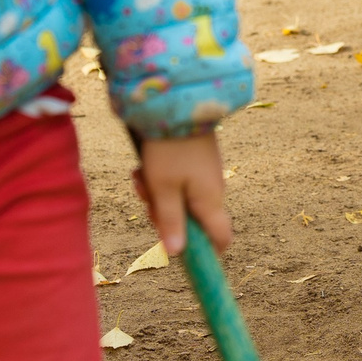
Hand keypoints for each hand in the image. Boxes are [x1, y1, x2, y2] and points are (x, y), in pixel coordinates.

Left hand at [133, 130, 229, 255]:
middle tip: (144, 195)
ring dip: (158, 193)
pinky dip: (163, 178)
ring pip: (181, 198)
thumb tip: (178, 253)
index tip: (183, 254)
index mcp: (210, 201)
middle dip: (164, 214)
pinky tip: (147, 165)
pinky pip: (181, 181)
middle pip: (191, 219)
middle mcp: (214, 190)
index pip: (221, 238)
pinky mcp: (199, 161)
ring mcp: (207, 174)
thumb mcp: (163, 188)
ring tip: (140, 174)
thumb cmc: (170, 151)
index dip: (207, 252)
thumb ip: (171, 221)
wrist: (180, 105)